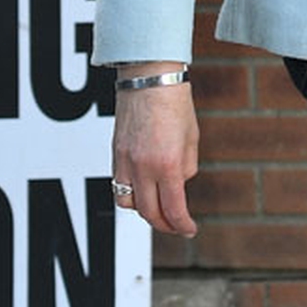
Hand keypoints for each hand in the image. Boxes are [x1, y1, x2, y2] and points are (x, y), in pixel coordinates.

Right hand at [110, 64, 199, 236]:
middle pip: (149, 213)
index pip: (173, 209)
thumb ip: (186, 167)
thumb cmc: (174, 102)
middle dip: (165, 224)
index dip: (182, 225)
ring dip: (144, 212)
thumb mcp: (192, 138)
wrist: (150, 77)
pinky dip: (130, 195)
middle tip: (176, 225)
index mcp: (168, 164)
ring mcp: (126, 161)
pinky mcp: (115, 153)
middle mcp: (143, 166)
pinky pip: (118, 186)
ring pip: (128, 204)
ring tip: (158, 210)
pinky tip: (142, 191)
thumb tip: (179, 184)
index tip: (189, 229)